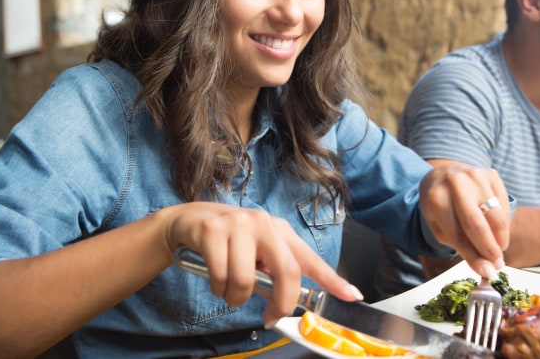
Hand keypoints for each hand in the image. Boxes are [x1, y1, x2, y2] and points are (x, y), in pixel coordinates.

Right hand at [158, 202, 360, 322]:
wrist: (187, 222)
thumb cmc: (228, 243)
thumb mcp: (256, 252)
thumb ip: (274, 272)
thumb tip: (288, 302)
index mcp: (280, 231)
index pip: (310, 259)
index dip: (332, 279)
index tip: (352, 295)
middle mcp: (264, 223)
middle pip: (287, 272)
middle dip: (281, 304)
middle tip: (270, 317)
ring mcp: (238, 224)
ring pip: (246, 281)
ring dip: (235, 298)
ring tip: (228, 289)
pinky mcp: (212, 231)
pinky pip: (221, 277)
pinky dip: (217, 289)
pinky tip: (214, 278)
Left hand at [418, 163, 510, 279]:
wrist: (443, 174)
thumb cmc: (440, 205)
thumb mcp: (440, 226)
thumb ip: (462, 247)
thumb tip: (487, 269)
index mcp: (436, 199)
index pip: (458, 235)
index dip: (474, 257)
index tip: (487, 272)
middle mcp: (456, 184)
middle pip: (479, 225)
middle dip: (491, 250)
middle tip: (497, 265)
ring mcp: (475, 176)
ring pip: (497, 216)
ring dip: (501, 238)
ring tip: (497, 249)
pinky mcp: (491, 174)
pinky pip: (504, 205)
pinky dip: (504, 223)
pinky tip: (497, 229)